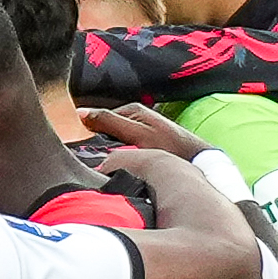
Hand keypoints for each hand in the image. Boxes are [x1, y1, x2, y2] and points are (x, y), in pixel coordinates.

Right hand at [70, 98, 201, 165]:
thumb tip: (79, 113)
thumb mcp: (136, 134)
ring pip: (115, 141)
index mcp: (131, 110)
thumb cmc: (171, 147)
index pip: (96, 118)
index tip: (77, 150)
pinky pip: (125, 149)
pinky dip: (122, 158)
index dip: (86, 133)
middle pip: (105, 130)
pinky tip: (123, 169)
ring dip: (110, 153)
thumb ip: (109, 122)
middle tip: (93, 162)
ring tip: (108, 167)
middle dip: (98, 144)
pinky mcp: (147, 144)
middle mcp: (136, 117)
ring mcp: (142, 130)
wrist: (200, 162)